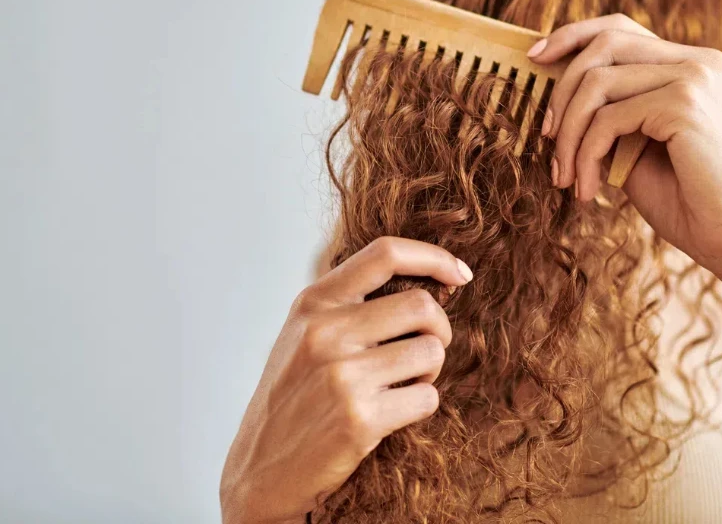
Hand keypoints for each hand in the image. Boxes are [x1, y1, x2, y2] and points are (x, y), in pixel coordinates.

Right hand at [220, 237, 472, 522]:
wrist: (260, 470)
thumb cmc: (293, 397)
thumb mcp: (304, 333)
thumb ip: (350, 303)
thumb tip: (429, 281)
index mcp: (313, 302)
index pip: (385, 253)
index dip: (434, 257)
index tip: (460, 274)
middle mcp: (325, 332)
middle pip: (423, 305)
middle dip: (438, 329)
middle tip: (422, 351)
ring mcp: (342, 375)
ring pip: (432, 351)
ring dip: (429, 372)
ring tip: (400, 385)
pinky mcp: (360, 419)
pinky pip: (428, 397)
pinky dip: (421, 405)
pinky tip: (392, 413)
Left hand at [527, 15, 721, 278]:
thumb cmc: (687, 201)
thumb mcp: (637, 148)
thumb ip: (609, 114)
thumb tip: (555, 96)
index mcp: (692, 65)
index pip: (620, 29)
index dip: (572, 36)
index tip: (534, 58)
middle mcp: (698, 61)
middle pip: (603, 45)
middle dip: (561, 92)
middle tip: (547, 139)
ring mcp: (695, 78)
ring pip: (597, 83)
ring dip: (569, 135)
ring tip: (565, 177)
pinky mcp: (685, 104)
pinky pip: (607, 119)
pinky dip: (586, 156)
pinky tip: (589, 191)